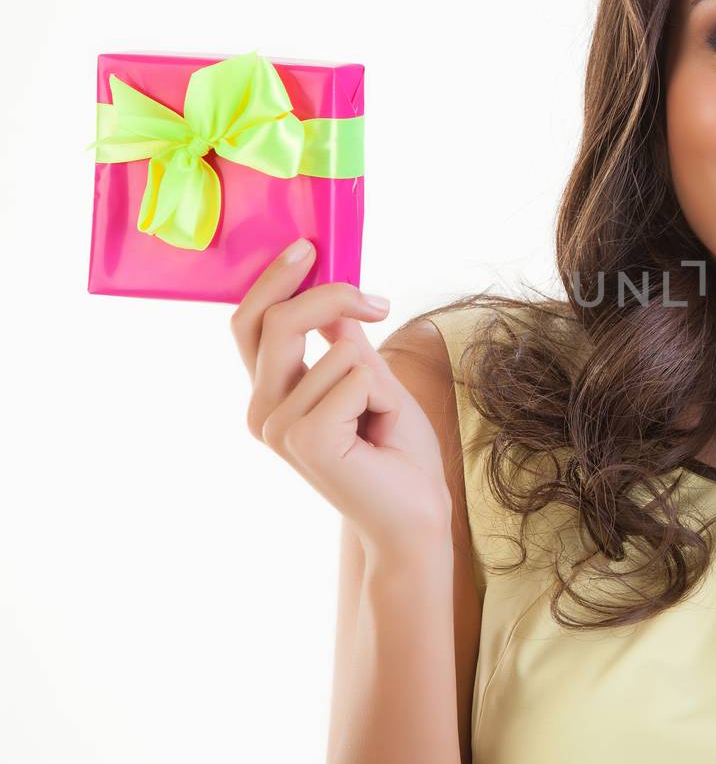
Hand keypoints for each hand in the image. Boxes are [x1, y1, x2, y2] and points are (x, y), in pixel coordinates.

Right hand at [231, 238, 451, 555]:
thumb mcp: (373, 383)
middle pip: (276, 320)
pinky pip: (354, 376)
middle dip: (330, 295)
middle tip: (377, 302)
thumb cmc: (398, 453)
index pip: (251, 323)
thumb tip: (334, 301)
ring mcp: (278, 427)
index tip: (307, 248)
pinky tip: (379, 434)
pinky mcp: (304, 440)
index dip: (273, 280)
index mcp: (270, 395)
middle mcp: (263, 410)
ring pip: (335, 349)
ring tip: (381, 419)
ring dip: (377, 376)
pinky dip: (382, 396)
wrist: (415, 516)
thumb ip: (346, 345)